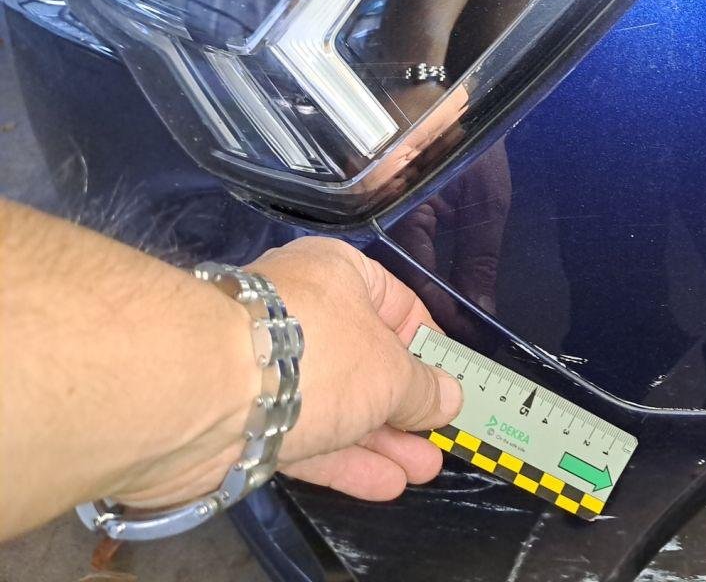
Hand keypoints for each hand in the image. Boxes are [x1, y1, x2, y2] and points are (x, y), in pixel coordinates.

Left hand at [250, 236, 462, 499]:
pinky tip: (383, 483)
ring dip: (380, 438)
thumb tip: (449, 397)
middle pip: (365, 360)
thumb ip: (423, 389)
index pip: (396, 303)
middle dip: (404, 406)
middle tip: (436, 438)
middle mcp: (302, 310)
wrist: (203, 391)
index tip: (448, 382)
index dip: (427, 346)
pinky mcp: (245, 415)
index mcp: (338, 274)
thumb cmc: (319, 356)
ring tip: (422, 469)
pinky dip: (343, 457)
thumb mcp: (391, 373)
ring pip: (336, 402)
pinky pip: (305, 432)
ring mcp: (269, 365)